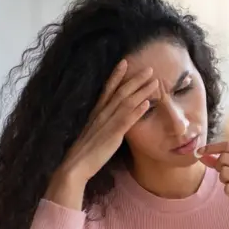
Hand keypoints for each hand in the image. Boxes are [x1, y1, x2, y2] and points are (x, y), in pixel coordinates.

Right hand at [47, 60, 157, 205]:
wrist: (74, 167)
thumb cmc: (84, 153)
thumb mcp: (94, 133)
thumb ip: (102, 124)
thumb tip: (111, 121)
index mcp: (96, 113)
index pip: (107, 89)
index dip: (116, 75)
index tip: (125, 62)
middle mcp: (101, 114)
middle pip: (121, 92)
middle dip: (135, 79)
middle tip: (149, 68)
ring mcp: (107, 124)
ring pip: (126, 102)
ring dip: (141, 90)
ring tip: (154, 81)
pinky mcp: (112, 136)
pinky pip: (126, 120)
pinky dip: (137, 110)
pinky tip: (148, 103)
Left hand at [197, 141, 228, 225]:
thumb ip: (219, 160)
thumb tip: (201, 153)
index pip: (228, 145)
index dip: (212, 147)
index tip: (199, 152)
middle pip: (224, 158)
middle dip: (218, 166)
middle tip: (226, 175)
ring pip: (224, 172)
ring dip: (224, 179)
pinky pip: (227, 188)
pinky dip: (228, 191)